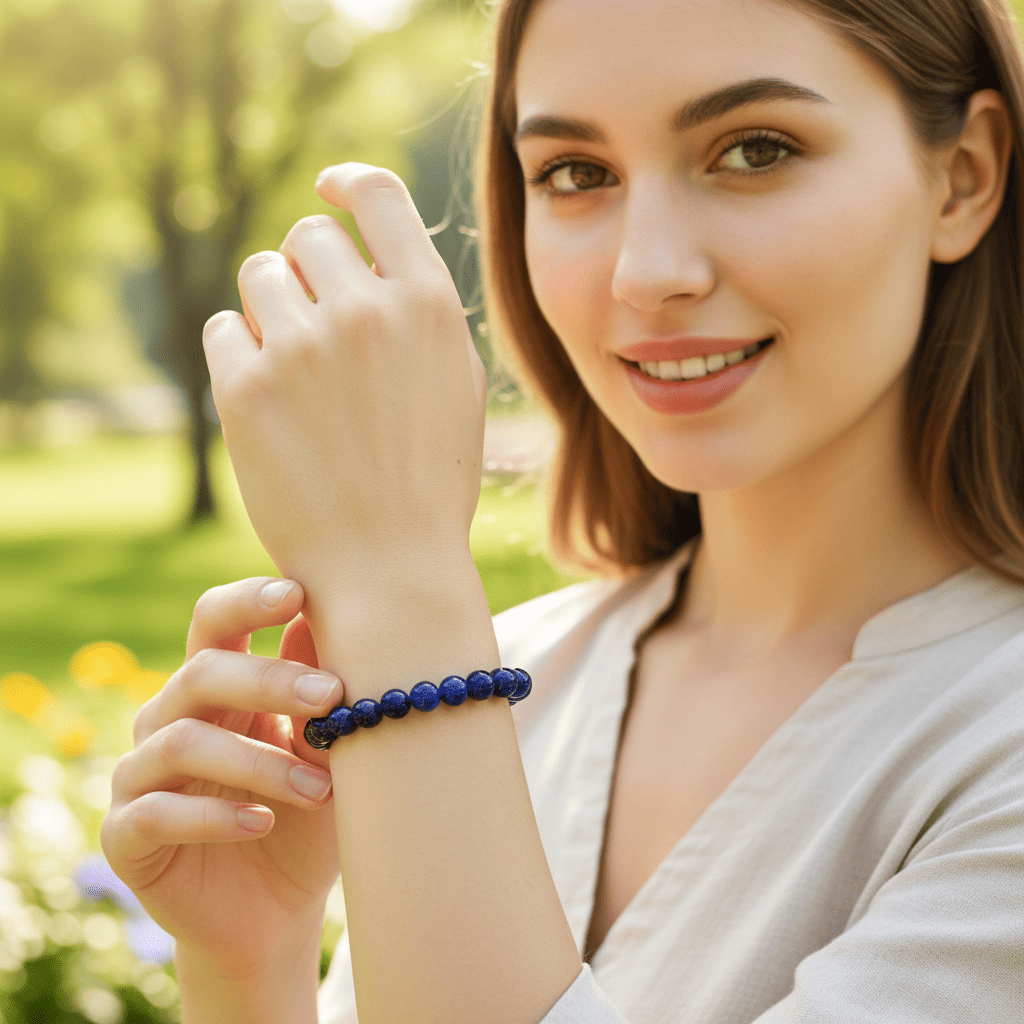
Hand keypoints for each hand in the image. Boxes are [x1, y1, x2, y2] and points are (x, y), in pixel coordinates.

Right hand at [100, 578, 342, 977]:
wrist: (276, 911)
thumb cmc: (306, 815)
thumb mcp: (327, 755)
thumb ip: (319, 697)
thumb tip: (320, 619)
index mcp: (219, 687)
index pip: (215, 622)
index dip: (248, 602)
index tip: (298, 594)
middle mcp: (169, 719)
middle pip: (201, 672)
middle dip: (268, 680)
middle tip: (330, 696)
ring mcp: (140, 775)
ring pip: (182, 741)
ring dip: (258, 762)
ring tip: (318, 790)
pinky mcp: (126, 835)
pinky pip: (156, 812)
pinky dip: (214, 816)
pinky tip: (261, 824)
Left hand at [202, 164, 488, 618]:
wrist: (389, 568)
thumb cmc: (429, 479)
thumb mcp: (455, 382)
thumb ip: (420, 307)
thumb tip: (371, 248)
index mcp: (428, 304)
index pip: (377, 194)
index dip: (346, 182)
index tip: (328, 189)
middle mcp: (364, 312)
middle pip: (307, 236)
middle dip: (309, 271)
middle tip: (318, 327)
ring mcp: (301, 348)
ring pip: (259, 276)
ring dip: (273, 309)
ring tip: (296, 370)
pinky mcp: (245, 388)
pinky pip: (223, 328)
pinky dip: (240, 352)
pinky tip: (269, 397)